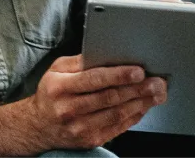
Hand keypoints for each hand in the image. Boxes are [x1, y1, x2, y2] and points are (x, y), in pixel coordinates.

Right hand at [25, 54, 166, 151]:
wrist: (38, 126)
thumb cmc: (51, 93)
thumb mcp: (57, 69)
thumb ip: (80, 61)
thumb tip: (107, 53)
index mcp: (60, 86)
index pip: (94, 79)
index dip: (119, 75)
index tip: (138, 71)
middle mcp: (69, 108)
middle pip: (110, 98)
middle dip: (137, 89)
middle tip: (157, 82)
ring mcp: (79, 127)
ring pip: (116, 114)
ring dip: (140, 103)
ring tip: (156, 94)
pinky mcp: (89, 140)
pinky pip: (116, 128)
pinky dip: (133, 117)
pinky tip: (143, 107)